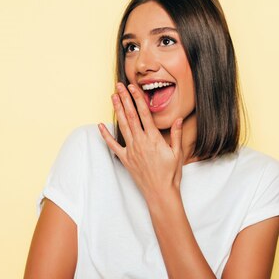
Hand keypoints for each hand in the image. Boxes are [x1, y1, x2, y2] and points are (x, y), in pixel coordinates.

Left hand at [98, 82, 184, 197]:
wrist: (160, 193)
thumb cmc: (170, 174)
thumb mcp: (177, 153)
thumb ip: (176, 135)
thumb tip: (178, 119)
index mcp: (154, 138)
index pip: (144, 113)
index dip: (137, 98)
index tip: (133, 87)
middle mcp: (140, 142)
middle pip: (131, 115)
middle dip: (124, 99)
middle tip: (119, 86)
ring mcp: (131, 150)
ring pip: (122, 126)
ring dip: (117, 110)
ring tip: (113, 97)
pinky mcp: (125, 159)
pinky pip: (113, 145)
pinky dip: (106, 135)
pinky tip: (100, 125)